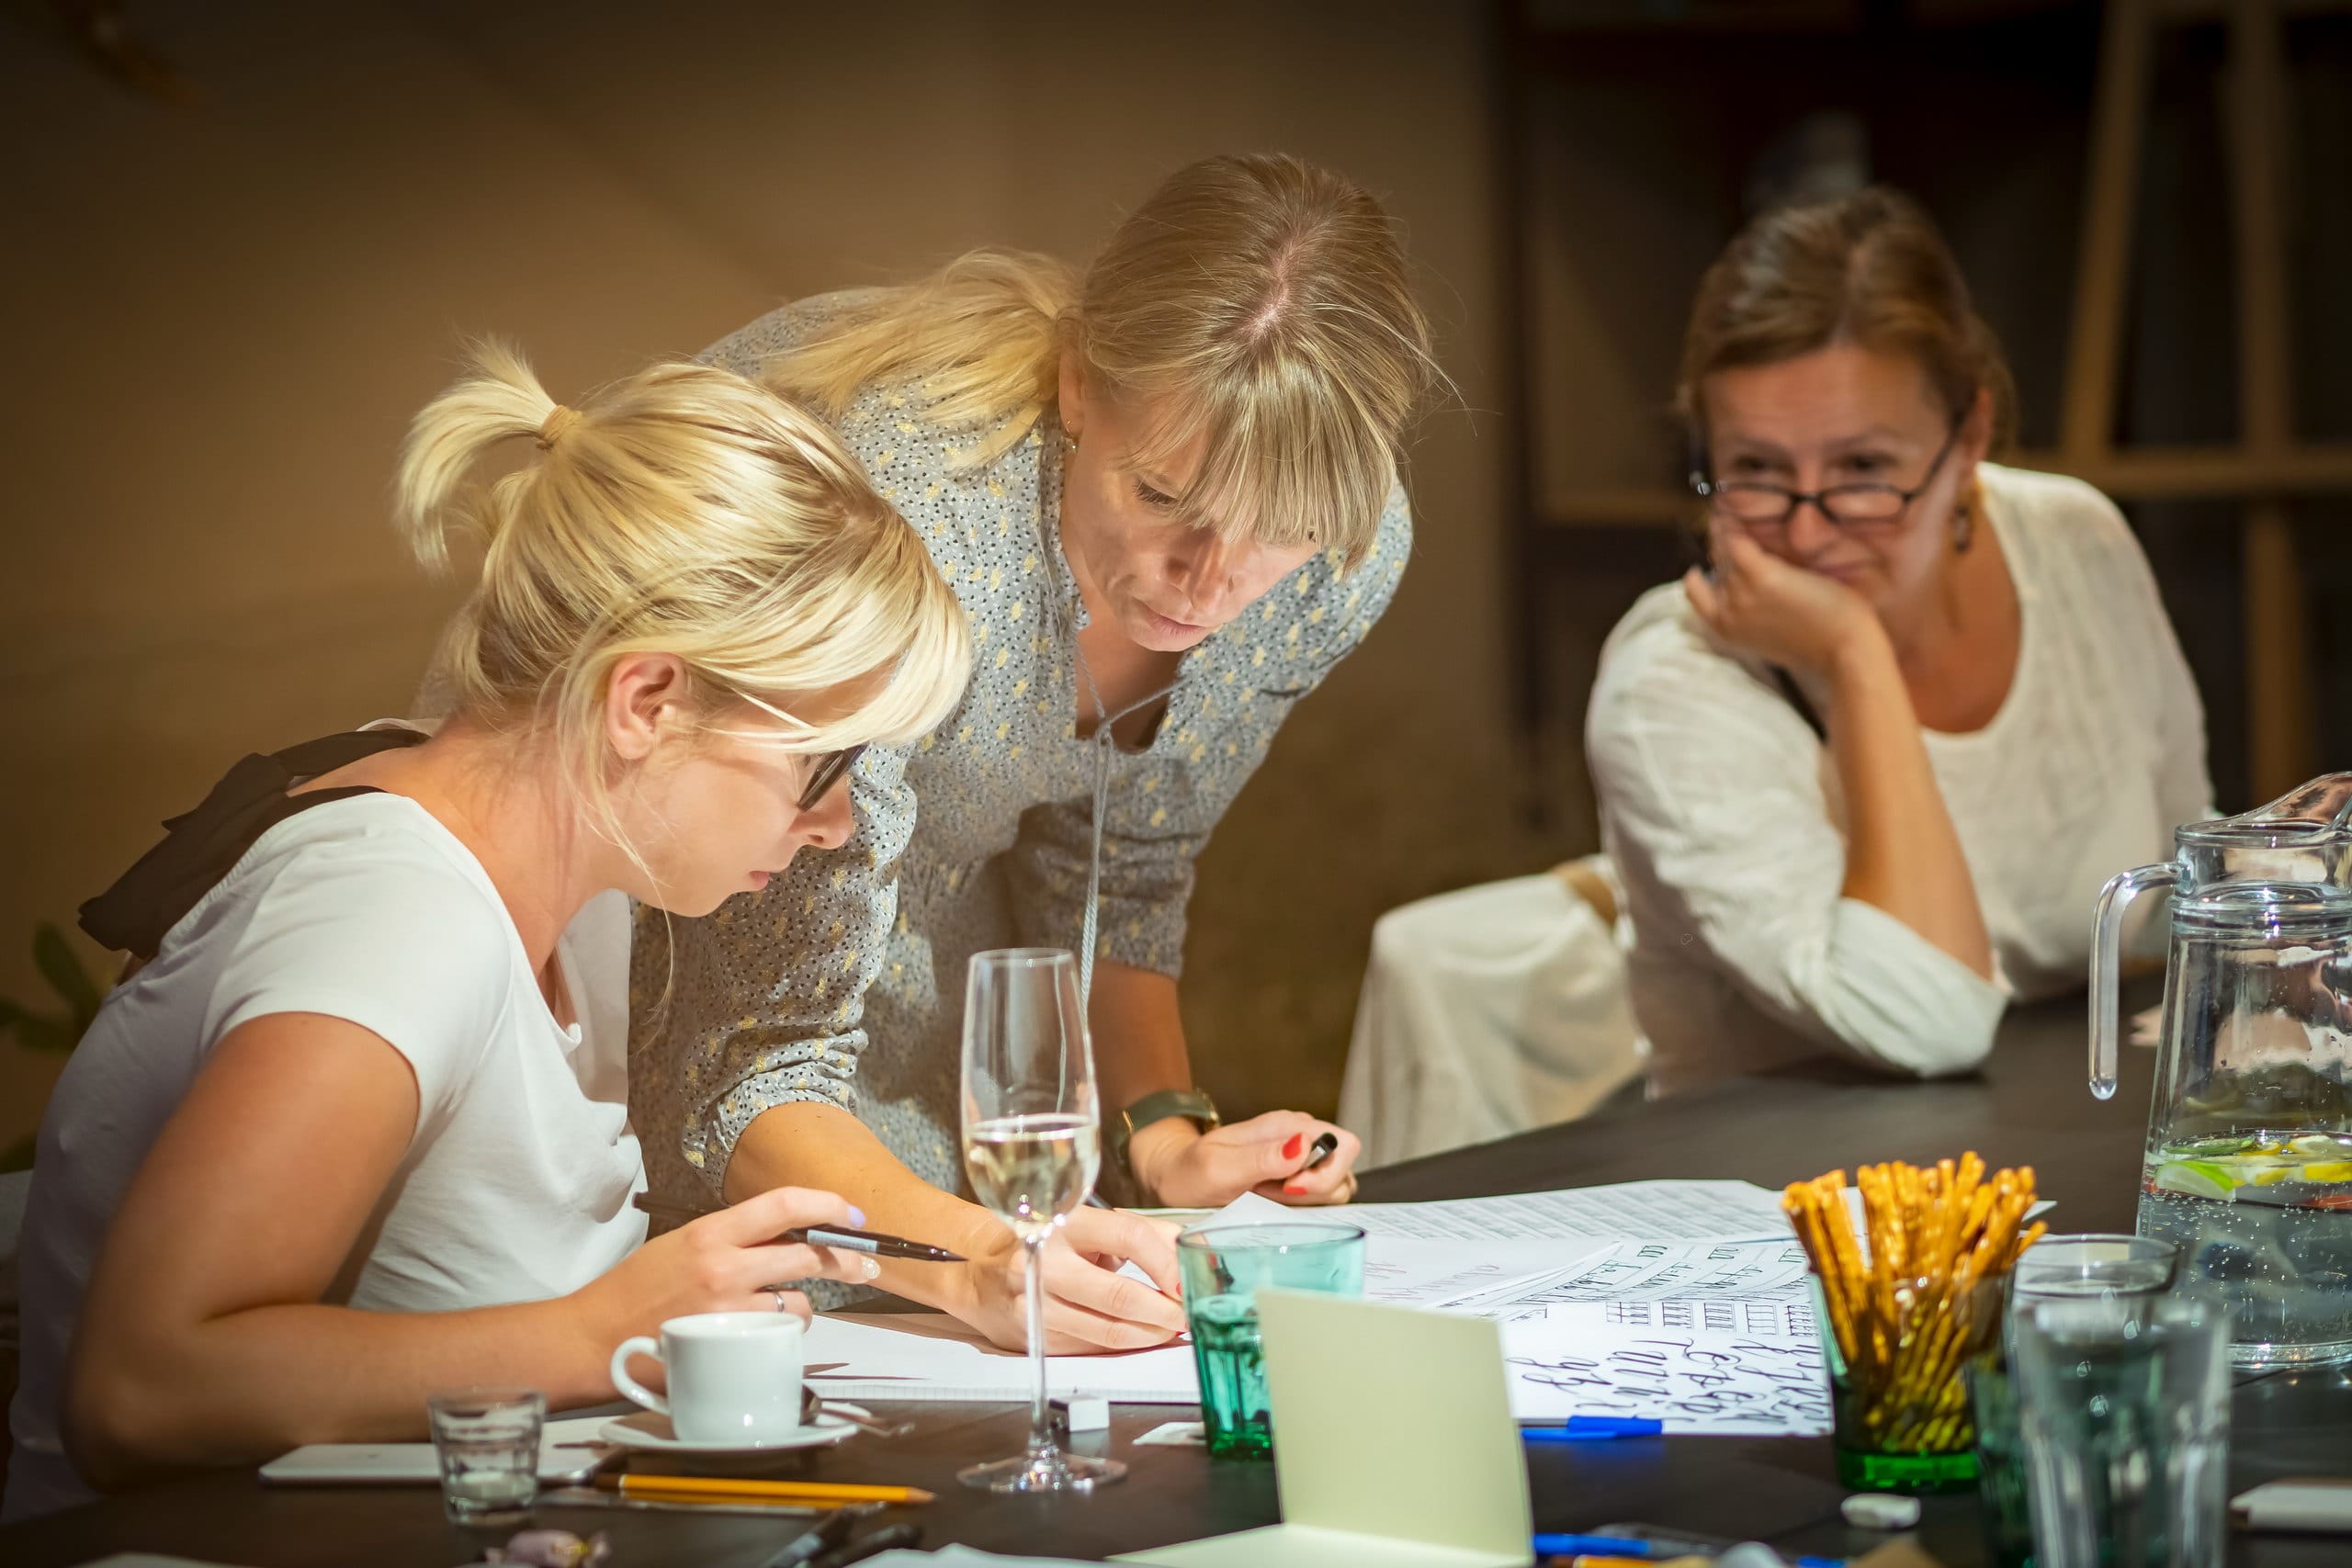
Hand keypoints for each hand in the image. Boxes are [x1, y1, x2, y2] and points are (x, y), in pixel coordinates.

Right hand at [573, 1186, 878, 1348]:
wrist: (590, 1337)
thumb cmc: (633, 1292)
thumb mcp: (680, 1247)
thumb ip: (730, 1241)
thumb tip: (784, 1238)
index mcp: (710, 1232)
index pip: (783, 1204)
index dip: (827, 1205)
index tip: (850, 1213)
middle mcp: (724, 1265)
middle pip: (807, 1252)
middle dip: (845, 1257)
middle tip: (863, 1263)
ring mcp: (729, 1308)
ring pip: (801, 1300)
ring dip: (808, 1304)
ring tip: (794, 1308)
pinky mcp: (729, 1344)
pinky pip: (781, 1335)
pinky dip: (785, 1334)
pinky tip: (770, 1336)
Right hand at [958, 1206, 1185, 1353]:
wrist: (980, 1272)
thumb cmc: (1045, 1242)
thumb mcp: (1086, 1225)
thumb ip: (1137, 1232)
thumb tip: (1189, 1244)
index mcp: (1065, 1221)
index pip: (1128, 1235)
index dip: (1165, 1262)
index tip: (1186, 1280)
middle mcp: (1046, 1261)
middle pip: (1119, 1294)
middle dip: (1164, 1311)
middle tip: (1188, 1315)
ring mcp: (1036, 1302)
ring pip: (1107, 1330)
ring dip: (1150, 1335)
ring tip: (1173, 1330)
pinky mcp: (1035, 1335)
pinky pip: (1091, 1347)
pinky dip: (1125, 1346)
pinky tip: (1143, 1340)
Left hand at [1131, 1110, 1360, 1207]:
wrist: (1173, 1178)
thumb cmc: (1191, 1171)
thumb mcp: (1219, 1167)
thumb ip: (1261, 1157)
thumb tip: (1302, 1145)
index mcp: (1286, 1126)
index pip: (1343, 1143)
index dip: (1326, 1172)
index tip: (1291, 1189)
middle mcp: (1299, 1138)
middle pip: (1344, 1167)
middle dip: (1316, 1191)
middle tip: (1274, 1197)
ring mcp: (1299, 1160)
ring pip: (1336, 1186)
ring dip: (1308, 1202)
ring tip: (1268, 1199)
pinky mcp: (1294, 1181)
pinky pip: (1319, 1198)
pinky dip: (1303, 1209)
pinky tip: (1272, 1206)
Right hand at [1683, 525, 1886, 683]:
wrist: (1844, 649)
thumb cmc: (1819, 645)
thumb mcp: (1772, 636)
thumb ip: (1752, 615)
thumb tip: (1751, 592)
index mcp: (1726, 629)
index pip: (1696, 591)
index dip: (1705, 573)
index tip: (1719, 559)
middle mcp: (1727, 610)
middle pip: (1717, 565)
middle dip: (1727, 549)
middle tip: (1747, 537)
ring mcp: (1741, 592)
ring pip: (1726, 550)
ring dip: (1734, 534)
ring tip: (1748, 521)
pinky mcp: (1762, 575)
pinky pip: (1735, 541)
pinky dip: (1736, 527)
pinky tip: (1746, 516)